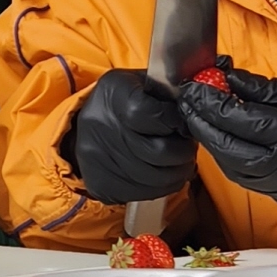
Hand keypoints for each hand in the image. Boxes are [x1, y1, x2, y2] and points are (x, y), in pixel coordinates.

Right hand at [67, 68, 198, 204]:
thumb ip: (165, 92)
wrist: (81, 127)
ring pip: (157, 179)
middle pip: (159, 152)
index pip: (157, 115)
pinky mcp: (102, 186)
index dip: (177, 123)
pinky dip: (163, 187)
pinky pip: (146, 194)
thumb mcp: (138, 83)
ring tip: (180, 161)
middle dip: (183, 151)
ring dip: (178, 172)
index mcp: (114, 95)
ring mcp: (99, 160)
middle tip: (187, 146)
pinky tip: (165, 174)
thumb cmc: (120, 102)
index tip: (184, 123)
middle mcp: (102, 127)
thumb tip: (195, 106)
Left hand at [177, 68, 276, 208]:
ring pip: (234, 171)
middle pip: (229, 151)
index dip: (211, 103)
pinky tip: (225, 140)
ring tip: (202, 116)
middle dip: (202, 124)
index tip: (195, 85)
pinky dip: (232, 160)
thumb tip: (230, 80)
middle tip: (188, 100)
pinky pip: (250, 182)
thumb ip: (268, 90)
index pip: (240, 123)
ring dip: (212, 144)